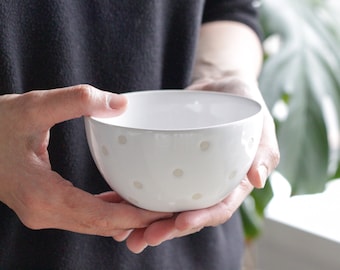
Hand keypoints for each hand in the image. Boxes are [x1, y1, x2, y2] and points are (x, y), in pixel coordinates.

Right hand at [0, 85, 171, 238]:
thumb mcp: (33, 106)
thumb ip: (76, 100)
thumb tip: (120, 103)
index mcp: (43, 196)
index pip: (101, 216)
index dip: (135, 216)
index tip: (163, 212)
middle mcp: (44, 212)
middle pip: (102, 226)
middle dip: (137, 221)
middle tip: (168, 212)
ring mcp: (43, 212)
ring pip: (94, 223)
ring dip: (124, 218)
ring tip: (153, 207)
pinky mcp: (44, 205)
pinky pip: (83, 214)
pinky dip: (107, 210)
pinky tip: (123, 198)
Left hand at [114, 77, 279, 252]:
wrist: (217, 88)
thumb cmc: (243, 103)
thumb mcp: (260, 122)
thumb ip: (264, 150)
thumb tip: (259, 180)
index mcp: (232, 182)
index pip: (218, 207)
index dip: (201, 218)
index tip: (180, 223)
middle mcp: (208, 184)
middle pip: (189, 213)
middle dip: (168, 228)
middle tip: (145, 238)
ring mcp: (188, 175)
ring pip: (168, 203)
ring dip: (147, 221)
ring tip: (126, 233)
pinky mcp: (171, 163)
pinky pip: (154, 181)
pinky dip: (137, 195)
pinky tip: (117, 201)